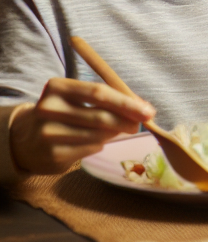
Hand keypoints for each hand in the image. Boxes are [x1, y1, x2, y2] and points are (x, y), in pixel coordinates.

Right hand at [9, 77, 154, 174]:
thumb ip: (107, 98)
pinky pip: (90, 149)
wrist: (25, 138)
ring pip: (97, 134)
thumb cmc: (64, 112)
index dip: (126, 102)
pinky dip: (100, 144)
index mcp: (57, 87)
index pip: (99, 92)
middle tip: (141, 123)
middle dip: (127, 120)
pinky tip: (98, 140)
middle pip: (100, 116)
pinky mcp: (52, 155)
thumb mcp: (78, 97)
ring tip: (120, 129)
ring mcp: (48, 133)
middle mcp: (49, 109)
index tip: (148, 110)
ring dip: (115, 133)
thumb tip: (142, 107)